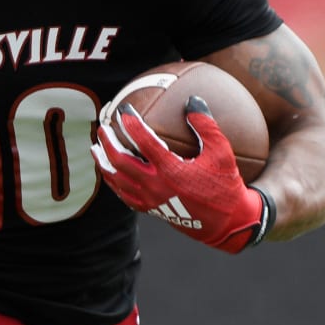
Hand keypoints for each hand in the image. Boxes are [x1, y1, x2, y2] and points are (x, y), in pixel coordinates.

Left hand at [92, 96, 272, 253]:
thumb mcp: (222, 153)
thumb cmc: (226, 186)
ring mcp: (151, 200)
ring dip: (104, 163)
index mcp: (171, 170)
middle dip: (107, 143)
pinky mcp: (152, 211)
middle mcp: (156, 186)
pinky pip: (124, 196)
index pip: (143, 141)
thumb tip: (192, 101)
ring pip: (117, 180)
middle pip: (120, 161)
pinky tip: (111, 174)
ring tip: (96, 149)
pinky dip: (114, 183)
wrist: (228, 223)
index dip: (130, 123)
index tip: (123, 110)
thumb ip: (206, 126)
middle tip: (102, 128)